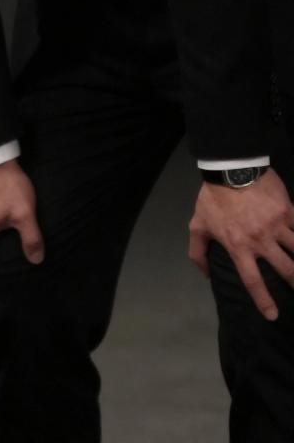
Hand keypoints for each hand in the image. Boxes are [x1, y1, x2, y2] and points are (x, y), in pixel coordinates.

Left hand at [188, 169, 293, 320]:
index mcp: (238, 245)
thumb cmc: (214, 199)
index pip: (252, 279)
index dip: (263, 300)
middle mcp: (260, 239)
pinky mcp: (288, 211)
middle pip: (286, 269)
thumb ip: (198, 250)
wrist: (230, 168)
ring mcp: (277, 225)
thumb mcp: (198, 224)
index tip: (273, 315)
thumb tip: (206, 274)